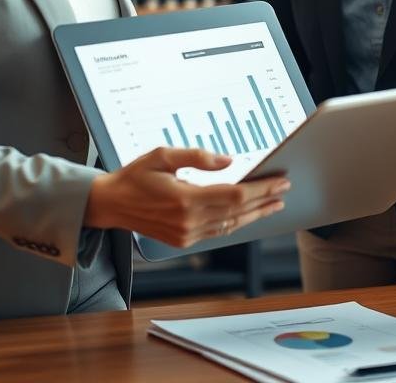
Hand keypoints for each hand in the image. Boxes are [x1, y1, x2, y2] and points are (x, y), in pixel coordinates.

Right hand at [85, 147, 289, 248]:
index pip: (236, 195)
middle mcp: (188, 222)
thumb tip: (229, 161)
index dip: (262, 189)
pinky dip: (236, 222)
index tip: (280, 180)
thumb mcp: (163, 155)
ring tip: (274, 203)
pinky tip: (248, 214)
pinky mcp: (182, 240)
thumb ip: (197, 157)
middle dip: (265, 200)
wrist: (111, 204)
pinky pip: (217, 232)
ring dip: (255, 214)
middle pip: (239, 212)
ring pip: (231, 226)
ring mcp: (186, 234)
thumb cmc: (136, 175)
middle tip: (285, 189)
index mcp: (185, 200)